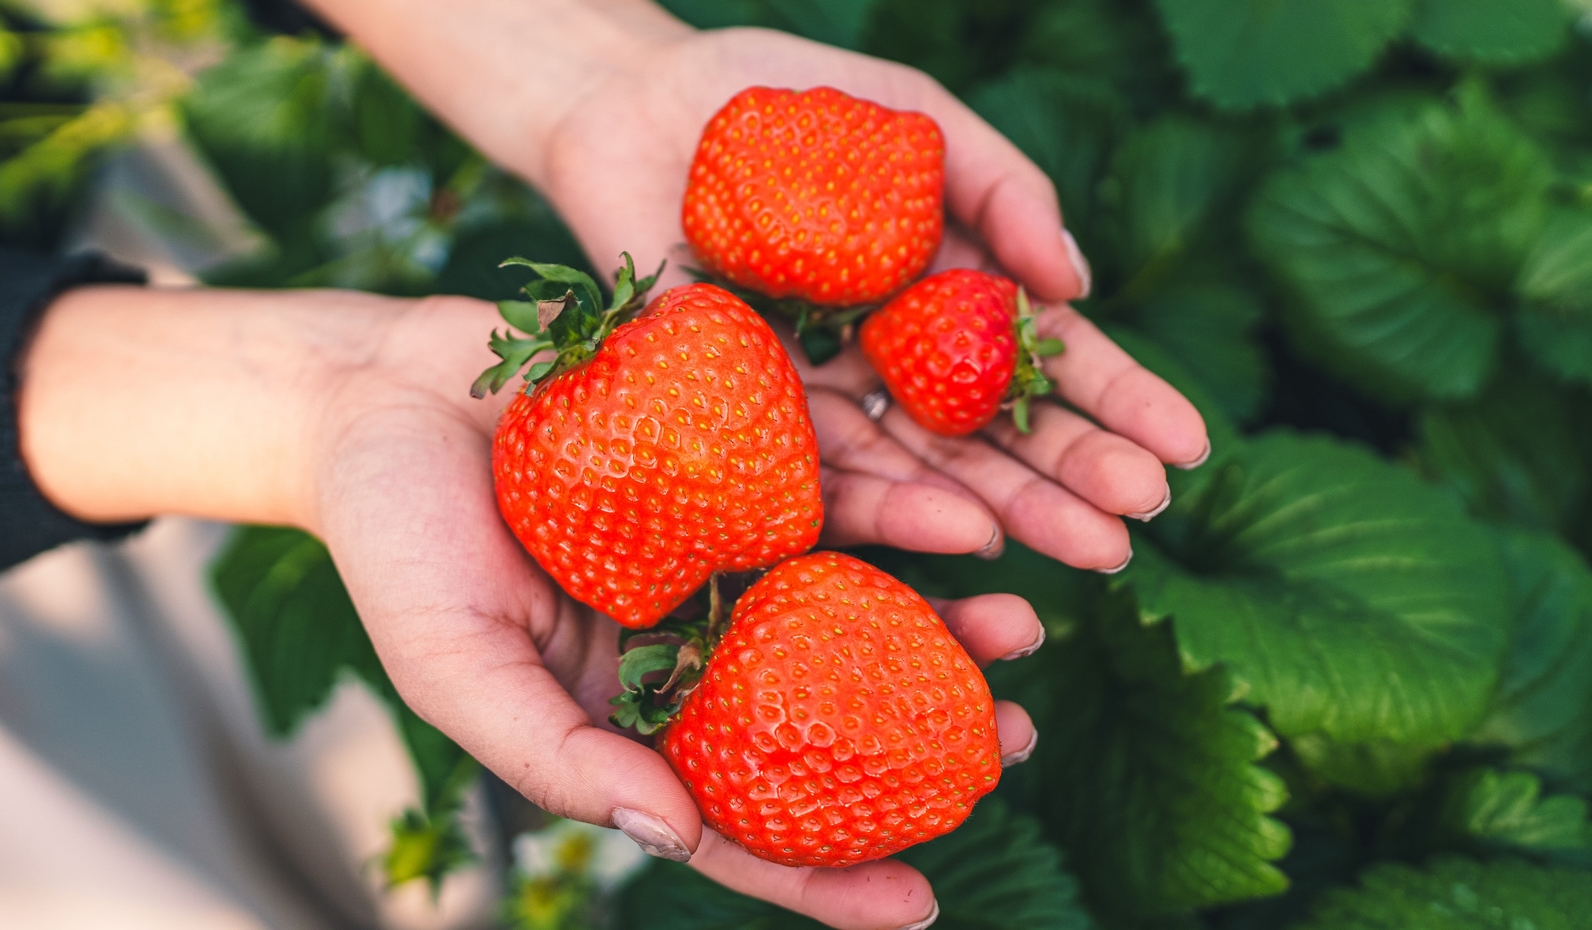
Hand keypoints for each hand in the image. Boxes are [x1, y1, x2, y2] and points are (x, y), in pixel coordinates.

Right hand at [20, 285, 1042, 929]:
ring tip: (1024, 636)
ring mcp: (718, 543)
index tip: (917, 908)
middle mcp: (691, 631)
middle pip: (821, 706)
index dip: (822, 872)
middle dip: (919, 739)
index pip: (739, 811)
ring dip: (939, 617)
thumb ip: (556, 754)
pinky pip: (830, 482)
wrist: (376, 394)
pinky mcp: (729, 451)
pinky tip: (970, 515)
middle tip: (1010, 752)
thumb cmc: (394, 543)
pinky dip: (901, 503)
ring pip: (849, 595)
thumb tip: (671, 832)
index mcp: (631, 706)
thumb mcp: (455, 665)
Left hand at [536, 25, 1210, 574]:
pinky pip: (824, 473)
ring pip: (927, 469)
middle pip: (995, 433)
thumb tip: (1080, 283)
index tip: (1188, 449)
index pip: (1045, 360)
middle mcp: (889, 359)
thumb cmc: (782, 104)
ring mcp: (822, 392)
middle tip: (1143, 521)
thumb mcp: (914, 121)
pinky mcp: (747, 416)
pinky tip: (972, 533)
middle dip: (1077, 477)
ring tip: (1093, 550)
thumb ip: (1002, 188)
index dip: (1118, 404)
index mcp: (941, 293)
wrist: (638, 107)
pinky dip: (898, 505)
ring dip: (1012, 512)